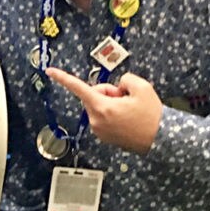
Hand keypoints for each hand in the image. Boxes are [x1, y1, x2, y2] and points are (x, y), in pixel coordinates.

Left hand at [46, 67, 162, 153]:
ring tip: (130, 110)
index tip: (49, 71)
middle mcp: (96, 120)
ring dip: (111, 103)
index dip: (63, 78)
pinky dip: (112, 113)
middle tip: (125, 97)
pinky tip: (127, 118)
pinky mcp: (104, 136)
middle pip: (93, 95)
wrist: (160, 139)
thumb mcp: (142, 87)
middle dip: (107, 92)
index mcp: (102, 107)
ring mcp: (99, 130)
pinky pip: (103, 117)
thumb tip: (117, 86)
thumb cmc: (151, 116)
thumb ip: (124, 79)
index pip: (78, 88)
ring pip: (98, 106)